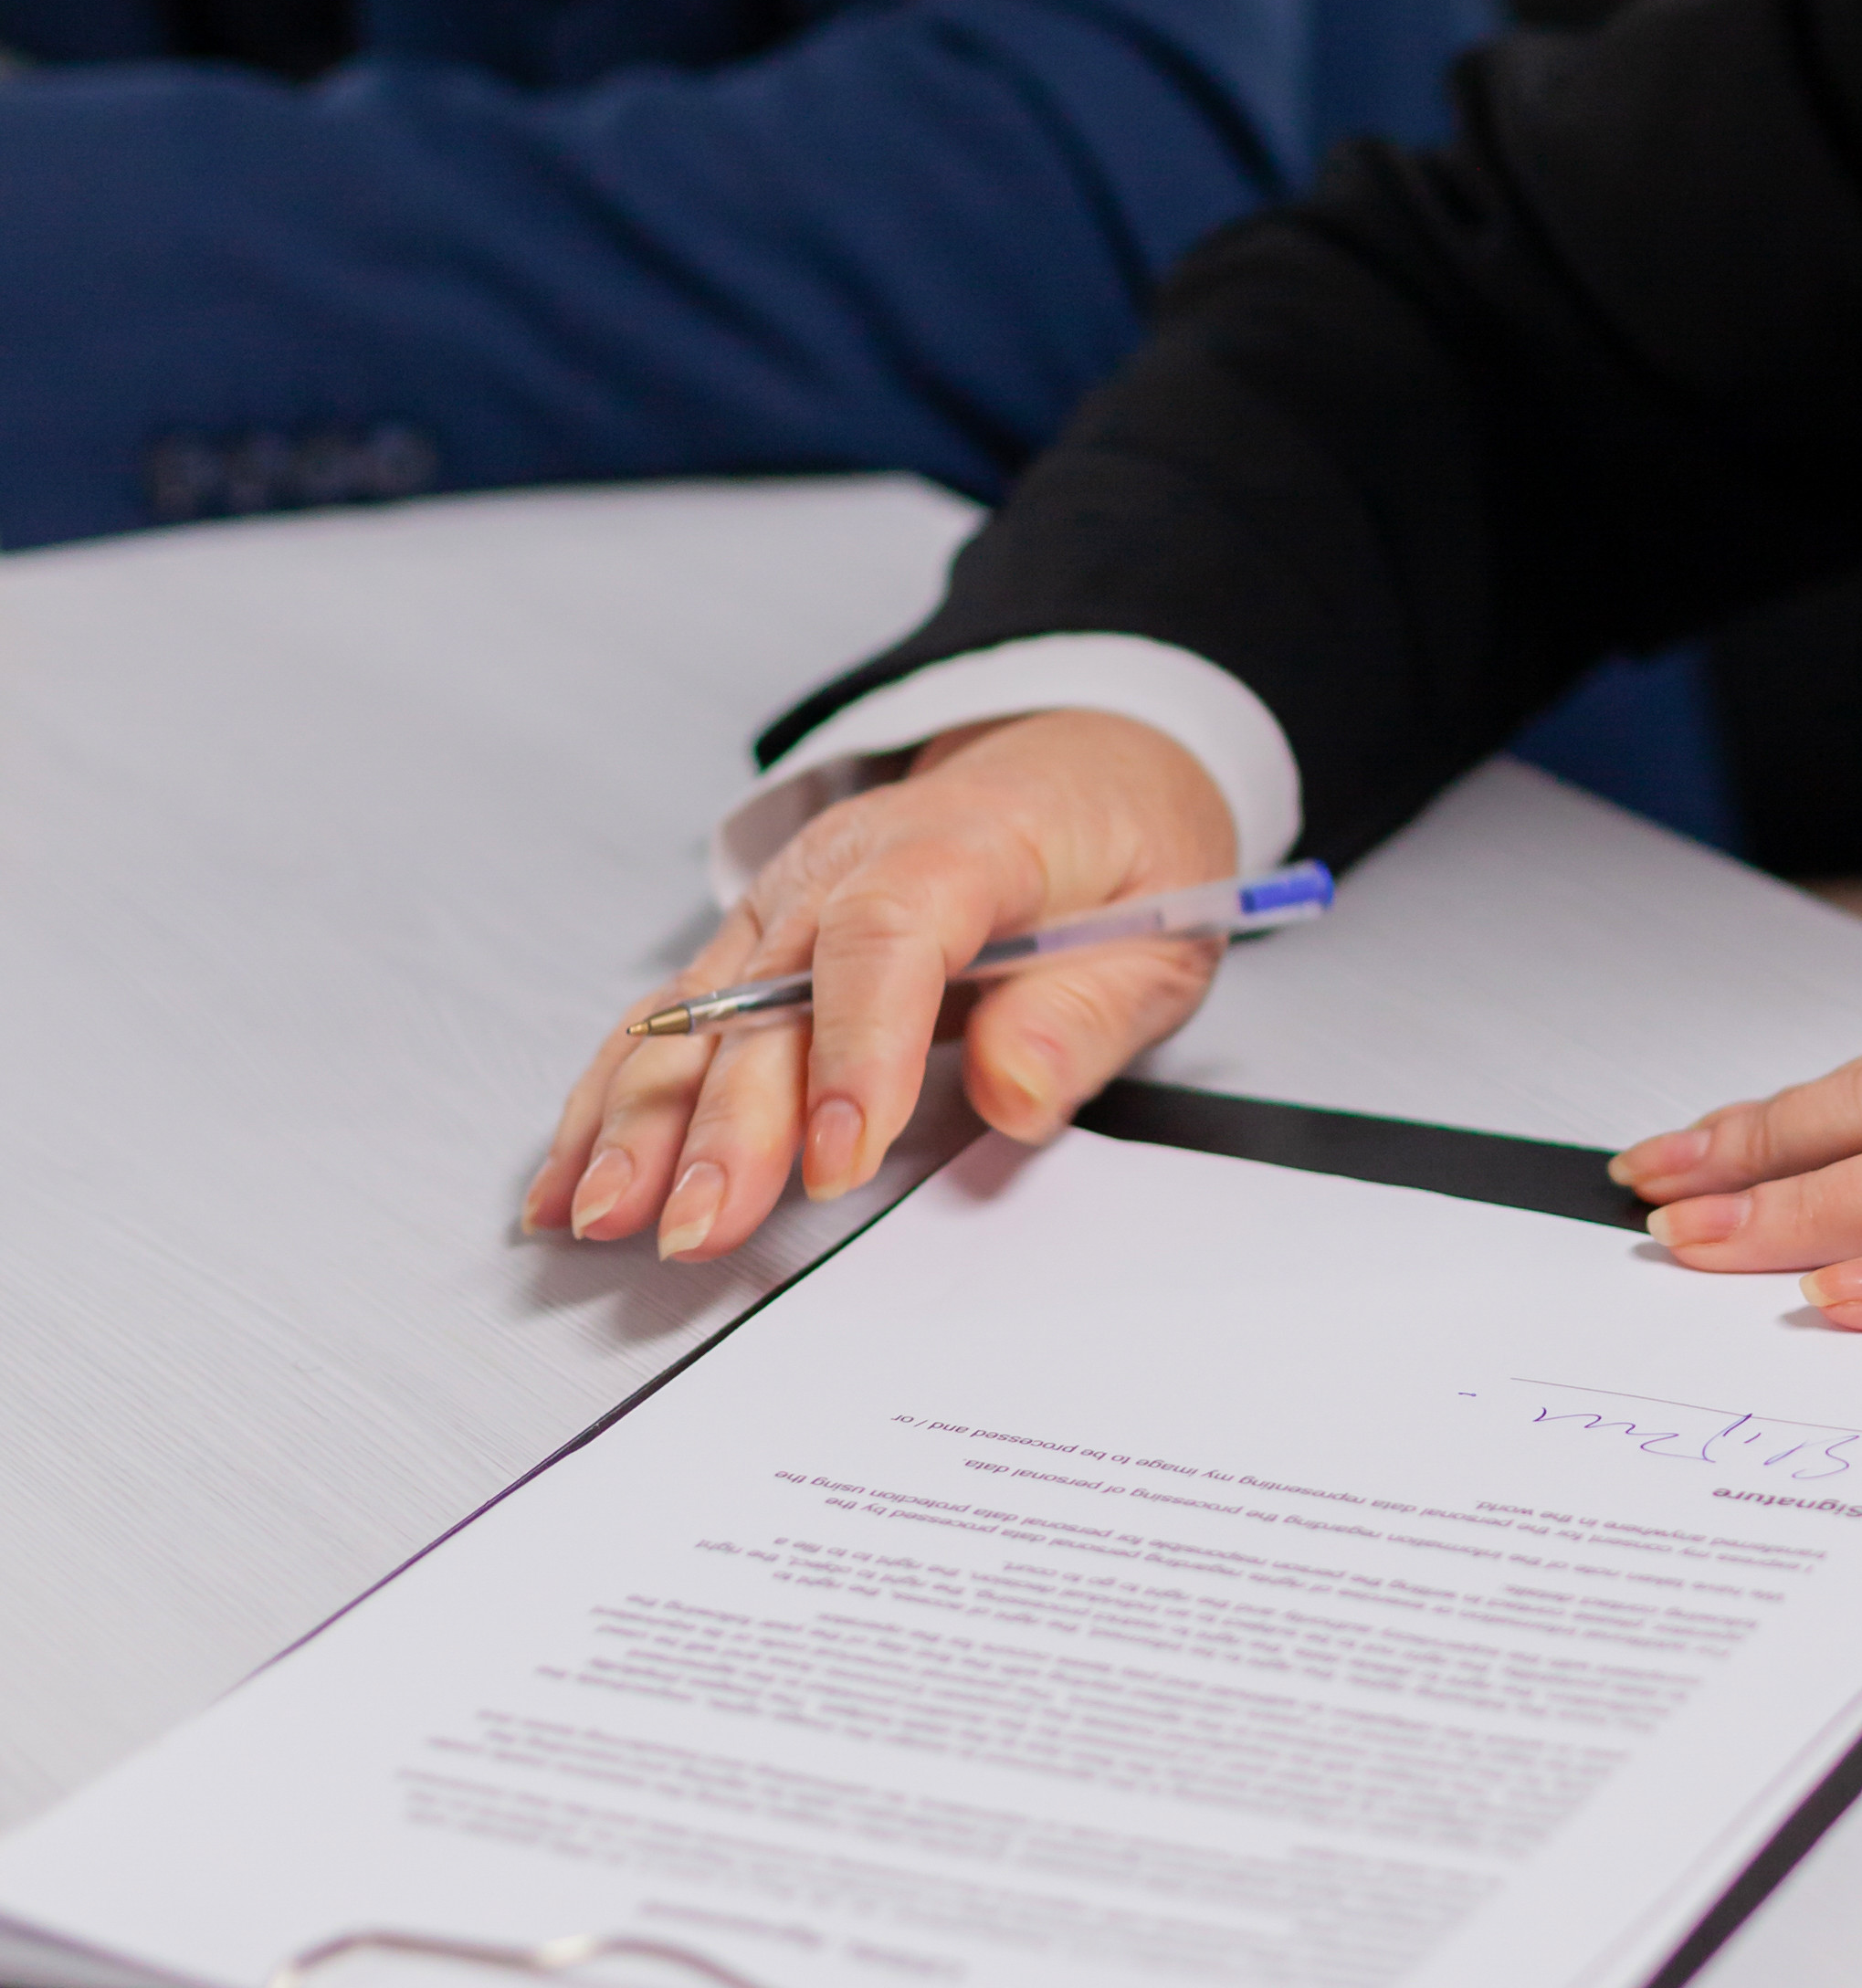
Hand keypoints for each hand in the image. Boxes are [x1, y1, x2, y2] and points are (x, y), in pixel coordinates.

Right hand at [525, 713, 1239, 1264]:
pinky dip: (613, 1098)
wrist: (1079, 765)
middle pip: (767, 990)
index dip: (857, 1050)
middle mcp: (846, 865)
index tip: (839, 1158)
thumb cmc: (1118, 848)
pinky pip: (669, 1019)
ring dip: (640, 1116)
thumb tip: (1017, 1091)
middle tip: (700, 1221)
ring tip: (604, 1213)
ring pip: (692, 1008)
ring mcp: (786, 903)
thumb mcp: (1162, 931)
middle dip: (723, 1119)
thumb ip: (1085, 1015)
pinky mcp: (753, 943)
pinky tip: (572, 1173)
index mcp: (961, 843)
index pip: (890, 936)